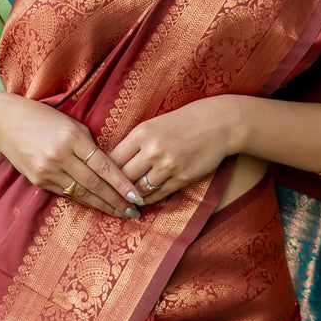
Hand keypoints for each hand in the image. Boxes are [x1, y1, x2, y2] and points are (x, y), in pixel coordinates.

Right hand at [0, 96, 144, 218]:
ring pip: (81, 193)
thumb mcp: (70, 122)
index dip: (122, 184)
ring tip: (119, 213)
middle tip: (134, 212)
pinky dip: (83, 200)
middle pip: (94, 184)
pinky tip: (96, 205)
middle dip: (116, 200)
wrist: (5, 122)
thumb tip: (107, 166)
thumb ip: (88, 143)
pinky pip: (65, 193)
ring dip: (102, 205)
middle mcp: (60, 156)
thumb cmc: (42, 117)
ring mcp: (47, 170)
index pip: (103, 166)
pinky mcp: (38, 180)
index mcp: (72, 137)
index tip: (137, 196)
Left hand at [109, 97, 237, 205]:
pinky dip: (148, 199)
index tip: (102, 177)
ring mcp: (167, 166)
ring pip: (139, 189)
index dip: (105, 170)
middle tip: (109, 193)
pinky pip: (157, 195)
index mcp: (142, 133)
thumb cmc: (185, 120)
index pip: (113, 158)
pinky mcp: (181, 179)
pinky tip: (143, 199)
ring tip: (125, 199)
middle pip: (123, 176)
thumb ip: (136, 141)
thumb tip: (116, 161)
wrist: (218, 124)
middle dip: (116, 186)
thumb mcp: (155, 123)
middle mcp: (152, 150)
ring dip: (131, 195)